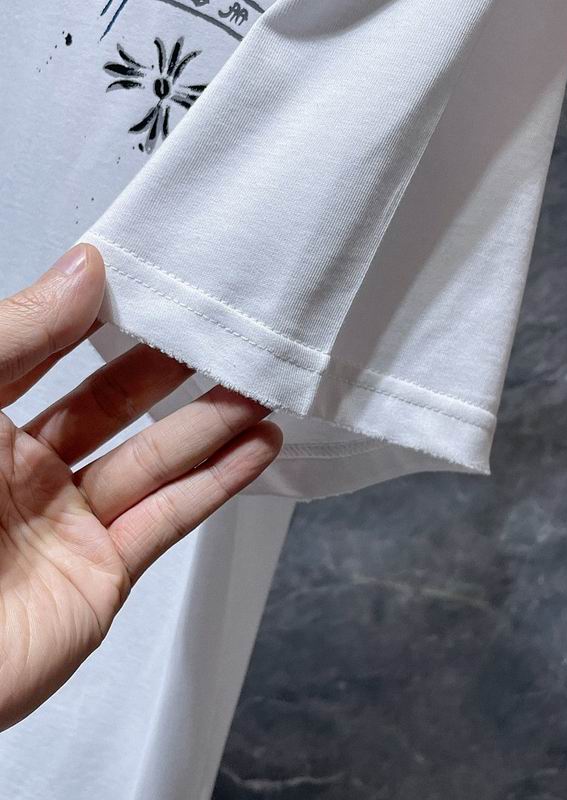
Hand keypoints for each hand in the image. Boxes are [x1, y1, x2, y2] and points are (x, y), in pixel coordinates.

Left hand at [0, 244, 281, 731]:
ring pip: (153, 462)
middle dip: (171, 370)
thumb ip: (18, 336)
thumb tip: (82, 270)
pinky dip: (219, 483)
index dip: (100, 319)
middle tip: (221, 332)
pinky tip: (257, 448)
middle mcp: (25, 474)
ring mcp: (67, 527)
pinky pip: (168, 519)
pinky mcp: (101, 577)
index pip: (52, 355)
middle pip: (115, 407)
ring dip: (212, 424)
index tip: (151, 285)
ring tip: (258, 385)